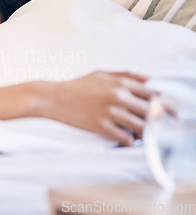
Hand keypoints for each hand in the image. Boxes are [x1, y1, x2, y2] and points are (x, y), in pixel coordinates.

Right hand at [35, 71, 156, 145]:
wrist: (51, 98)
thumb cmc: (76, 85)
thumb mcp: (100, 74)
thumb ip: (126, 75)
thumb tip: (150, 79)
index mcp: (120, 82)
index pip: (154, 95)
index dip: (163, 105)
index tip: (163, 113)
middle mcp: (118, 96)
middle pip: (152, 112)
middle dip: (157, 121)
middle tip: (155, 126)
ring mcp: (110, 112)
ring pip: (142, 127)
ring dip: (144, 132)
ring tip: (139, 133)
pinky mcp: (101, 126)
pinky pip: (126, 138)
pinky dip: (129, 140)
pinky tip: (124, 137)